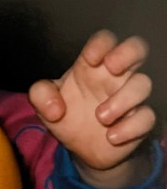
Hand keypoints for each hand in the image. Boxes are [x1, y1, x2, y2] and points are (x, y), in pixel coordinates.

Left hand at [29, 30, 155, 186]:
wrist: (80, 148)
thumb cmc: (66, 115)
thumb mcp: (44, 104)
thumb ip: (40, 95)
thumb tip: (54, 107)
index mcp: (91, 66)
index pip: (104, 41)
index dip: (101, 44)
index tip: (90, 59)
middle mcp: (115, 76)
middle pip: (137, 48)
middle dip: (128, 52)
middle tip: (112, 67)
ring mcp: (130, 97)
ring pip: (143, 83)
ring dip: (123, 99)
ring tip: (101, 117)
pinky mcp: (139, 121)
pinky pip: (147, 118)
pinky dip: (130, 128)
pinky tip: (111, 137)